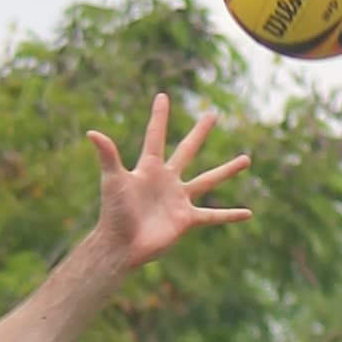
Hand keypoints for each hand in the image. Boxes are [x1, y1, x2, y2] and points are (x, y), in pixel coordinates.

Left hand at [84, 94, 251, 271]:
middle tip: (212, 115)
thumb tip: (93, 132)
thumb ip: (108, 155)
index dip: (159, 117)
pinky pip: (212, 216)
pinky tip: (248, 213)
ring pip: (208, 180)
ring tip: (246, 159)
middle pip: (187, 150)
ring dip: (227, 170)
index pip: (155, 136)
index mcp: (149, 168)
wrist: (120, 246)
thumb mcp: (113, 181)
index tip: (162, 96)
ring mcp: (178, 199)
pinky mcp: (186, 219)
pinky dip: (230, 215)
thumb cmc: (114, 213)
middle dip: (199, 133)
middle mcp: (166, 180)